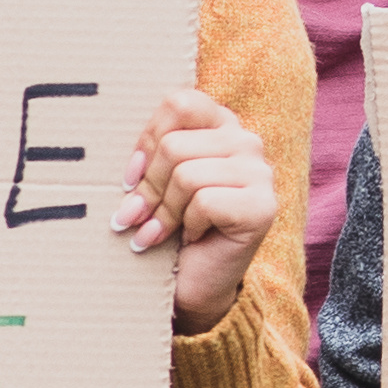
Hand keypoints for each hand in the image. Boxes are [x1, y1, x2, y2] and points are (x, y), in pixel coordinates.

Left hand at [120, 83, 282, 328]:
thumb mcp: (157, 181)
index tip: (131, 177)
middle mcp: (247, 142)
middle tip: (138, 216)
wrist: (196, 285)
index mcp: (221, 125)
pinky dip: (187, 226)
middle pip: (175, 145)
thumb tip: (124, 159)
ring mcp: (260, 173)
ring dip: (164, 211)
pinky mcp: (263, 207)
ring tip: (159, 231)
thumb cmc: (171, 228)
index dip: (148, 139)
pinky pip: (205, 201)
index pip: (180, 103)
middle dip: (148, 187)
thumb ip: (152, 153)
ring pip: (187, 175)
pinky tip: (190, 240)